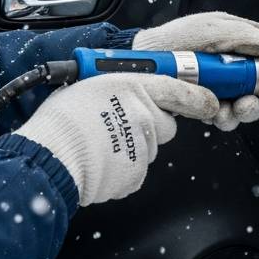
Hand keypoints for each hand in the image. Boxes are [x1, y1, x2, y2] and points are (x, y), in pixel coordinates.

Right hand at [17, 74, 218, 205]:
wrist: (50, 157)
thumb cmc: (62, 121)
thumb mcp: (89, 85)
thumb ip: (117, 89)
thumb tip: (122, 93)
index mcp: (132, 87)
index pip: (176, 89)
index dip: (195, 97)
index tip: (208, 102)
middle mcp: (143, 115)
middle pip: (164, 124)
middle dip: (150, 126)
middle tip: (120, 125)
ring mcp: (143, 146)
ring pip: (149, 147)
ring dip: (133, 146)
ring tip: (101, 144)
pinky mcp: (136, 173)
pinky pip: (137, 169)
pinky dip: (123, 168)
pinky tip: (102, 161)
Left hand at [132, 11, 258, 130]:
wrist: (141, 67)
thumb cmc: (172, 41)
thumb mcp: (208, 30)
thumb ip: (243, 37)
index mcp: (239, 38)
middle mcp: (235, 63)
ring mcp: (224, 86)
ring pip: (252, 104)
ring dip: (251, 110)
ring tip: (242, 106)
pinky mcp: (211, 105)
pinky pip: (228, 118)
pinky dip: (226, 118)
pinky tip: (217, 112)